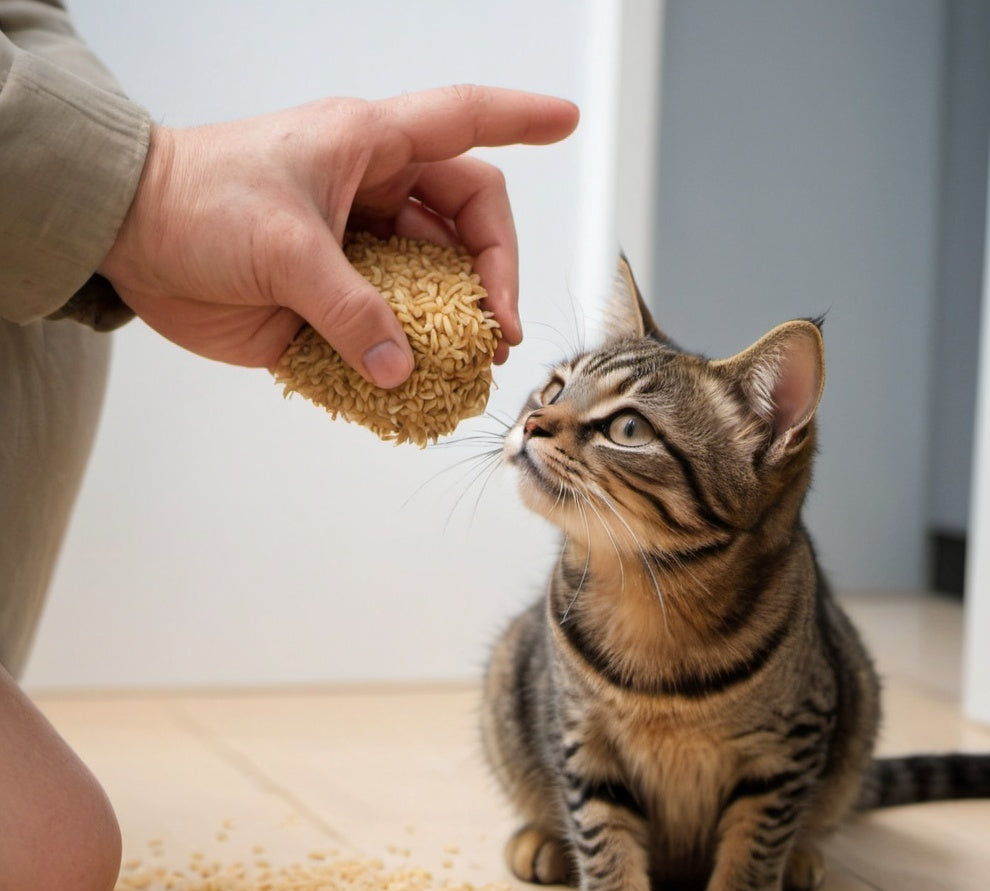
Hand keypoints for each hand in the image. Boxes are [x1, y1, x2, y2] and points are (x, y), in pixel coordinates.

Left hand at [100, 85, 578, 386]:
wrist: (129, 238)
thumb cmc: (196, 202)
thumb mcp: (282, 247)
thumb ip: (348, 309)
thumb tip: (397, 370)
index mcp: (368, 148)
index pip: (463, 123)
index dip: (521, 119)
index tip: (569, 122)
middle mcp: (374, 194)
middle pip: (467, 223)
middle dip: (496, 274)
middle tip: (499, 332)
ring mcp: (358, 248)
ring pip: (436, 279)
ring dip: (459, 322)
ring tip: (473, 363)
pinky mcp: (334, 297)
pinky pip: (391, 324)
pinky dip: (409, 355)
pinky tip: (419, 381)